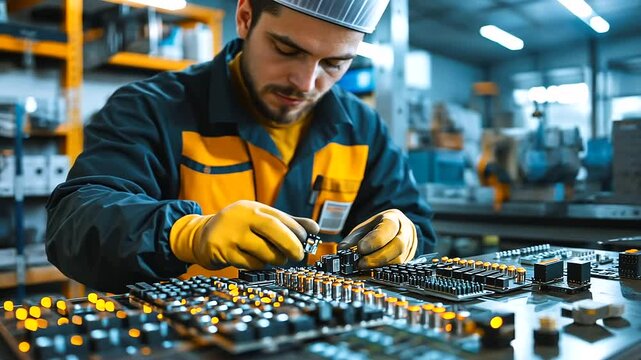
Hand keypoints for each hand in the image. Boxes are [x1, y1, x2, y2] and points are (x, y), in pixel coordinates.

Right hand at [170, 200, 318, 269]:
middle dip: (291, 245)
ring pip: (264, 252)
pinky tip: (255, 261)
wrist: (201, 236)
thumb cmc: (239, 228)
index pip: (281, 218)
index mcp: (254, 207)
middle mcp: (242, 217)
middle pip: (274, 230)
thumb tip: (316, 229)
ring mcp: (231, 234)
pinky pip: (250, 264)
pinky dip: (258, 266)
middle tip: (299, 256)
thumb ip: (288, 223)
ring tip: (274, 258)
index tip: (307, 242)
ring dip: (275, 259)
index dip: (298, 232)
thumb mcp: (260, 220)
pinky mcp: (222, 251)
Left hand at [338, 209, 416, 268]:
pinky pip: (400, 267)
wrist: (396, 229)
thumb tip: (342, 249)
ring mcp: (411, 246)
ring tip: (364, 268)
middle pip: (398, 245)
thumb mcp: (364, 228)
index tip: (360, 249)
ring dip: (380, 266)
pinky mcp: (410, 259)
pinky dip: (385, 270)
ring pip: (400, 259)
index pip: (388, 228)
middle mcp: (406, 231)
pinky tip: (372, 272)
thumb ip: (353, 238)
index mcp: (394, 218)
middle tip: (360, 264)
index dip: (375, 240)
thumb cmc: (377, 228)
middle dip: (378, 257)